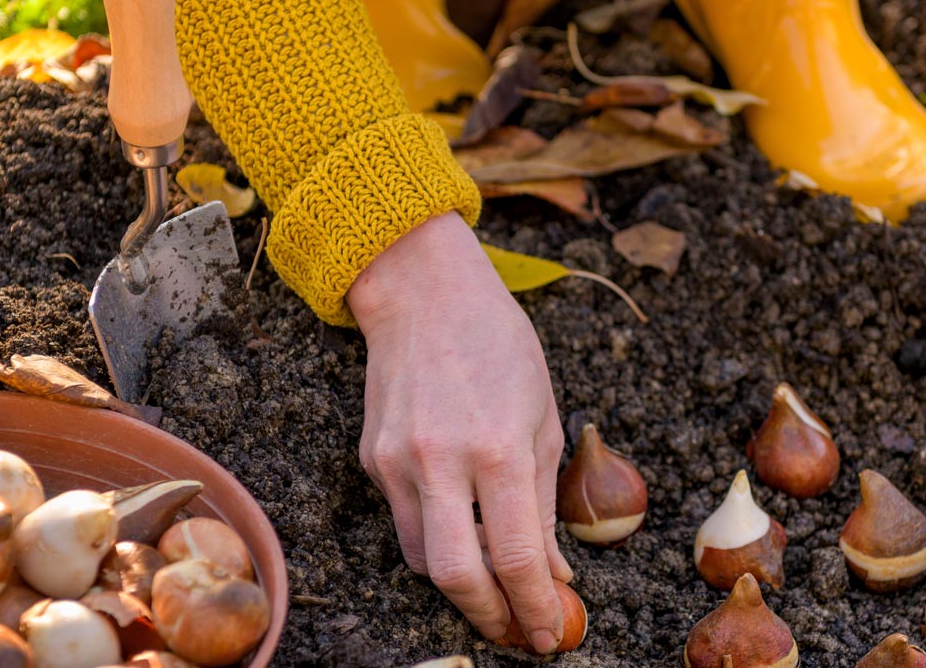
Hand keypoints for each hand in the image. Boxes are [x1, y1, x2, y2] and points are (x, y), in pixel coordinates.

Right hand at [349, 212, 573, 652]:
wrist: (422, 292)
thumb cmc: (498, 344)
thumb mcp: (544, 416)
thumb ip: (545, 501)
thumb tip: (553, 573)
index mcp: (499, 447)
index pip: (517, 556)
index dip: (536, 606)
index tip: (551, 633)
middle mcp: (442, 460)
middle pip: (457, 576)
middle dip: (490, 617)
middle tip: (517, 631)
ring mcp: (398, 462)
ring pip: (423, 559)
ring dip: (461, 584)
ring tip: (494, 587)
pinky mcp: (371, 459)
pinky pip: (405, 523)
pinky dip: (436, 540)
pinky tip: (460, 528)